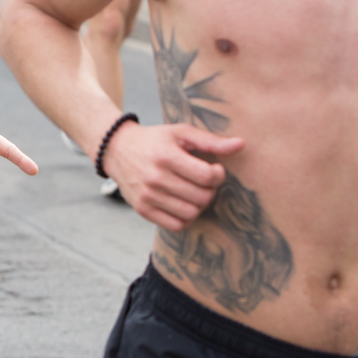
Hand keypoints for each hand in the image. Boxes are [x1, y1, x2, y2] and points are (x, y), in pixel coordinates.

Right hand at [102, 122, 243, 231]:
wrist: (116, 149)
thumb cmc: (154, 140)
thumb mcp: (180, 132)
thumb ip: (211, 140)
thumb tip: (241, 145)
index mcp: (166, 156)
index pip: (208, 176)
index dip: (219, 174)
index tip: (214, 169)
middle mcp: (155, 178)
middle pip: (203, 197)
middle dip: (210, 190)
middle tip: (203, 181)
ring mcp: (147, 196)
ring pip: (192, 213)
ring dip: (199, 205)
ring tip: (193, 192)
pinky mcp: (142, 209)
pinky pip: (176, 225)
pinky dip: (185, 217)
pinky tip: (182, 204)